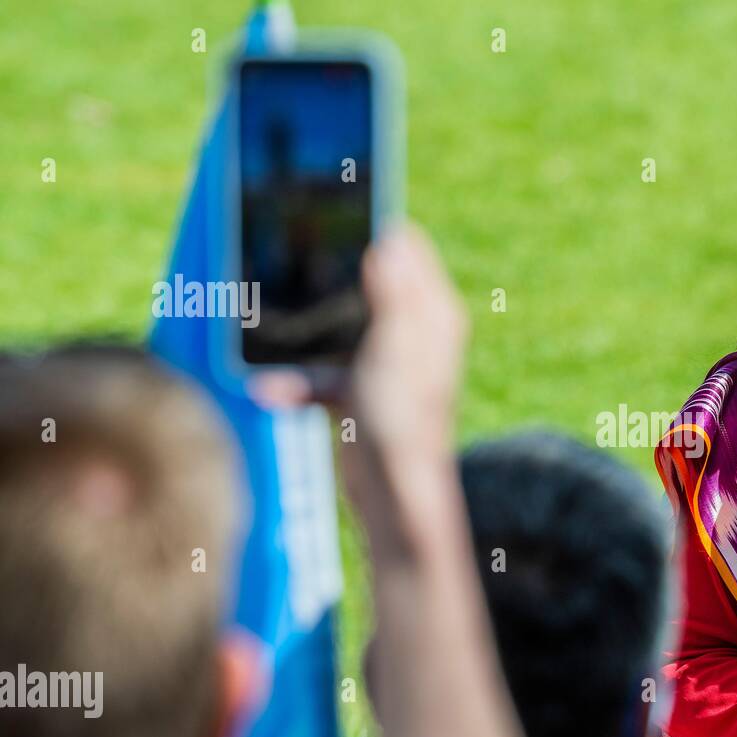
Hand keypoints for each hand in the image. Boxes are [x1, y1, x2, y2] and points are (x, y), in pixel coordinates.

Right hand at [250, 224, 468, 558]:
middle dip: (325, 273)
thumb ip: (393, 295)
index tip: (330, 201)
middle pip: (364, 283)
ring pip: (335, 329)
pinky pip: (319, 375)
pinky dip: (294, 381)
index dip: (371, 223)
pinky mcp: (359, 397)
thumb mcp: (396, 349)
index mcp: (431, 316)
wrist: (393, 496)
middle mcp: (412, 335)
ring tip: (265, 321)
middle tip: (285, 252)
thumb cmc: (402, 422)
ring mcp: (384, 366)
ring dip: (301, 332)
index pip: (404, 249)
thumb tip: (387, 241)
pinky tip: (266, 389)